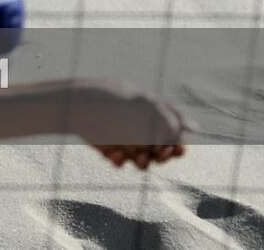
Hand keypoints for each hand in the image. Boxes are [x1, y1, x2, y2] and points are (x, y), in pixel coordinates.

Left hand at [71, 80, 190, 169]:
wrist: (70, 105)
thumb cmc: (108, 101)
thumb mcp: (142, 106)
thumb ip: (168, 118)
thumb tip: (193, 127)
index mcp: (149, 109)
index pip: (173, 129)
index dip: (178, 142)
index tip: (175, 149)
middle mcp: (138, 124)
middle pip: (161, 148)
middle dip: (162, 155)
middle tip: (154, 154)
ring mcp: (123, 136)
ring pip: (142, 158)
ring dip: (142, 162)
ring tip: (135, 160)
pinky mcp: (108, 146)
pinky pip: (120, 160)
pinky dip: (118, 160)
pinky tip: (111, 156)